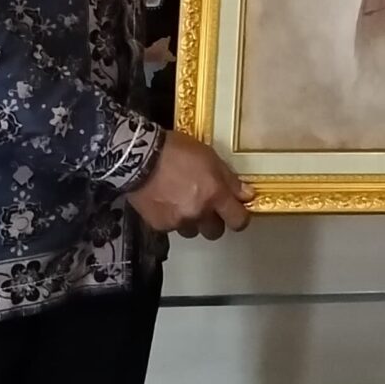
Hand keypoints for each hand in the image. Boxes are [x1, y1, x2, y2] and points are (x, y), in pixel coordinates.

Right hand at [128, 132, 253, 240]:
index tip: (235, 212)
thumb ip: (229, 180)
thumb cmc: (176, 151)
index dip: (239, 218)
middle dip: (212, 221)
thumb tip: (246, 195)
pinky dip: (171, 218)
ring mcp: (178, 222)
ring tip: (180, 201)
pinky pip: (172, 228)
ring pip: (192, 231)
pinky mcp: (159, 225)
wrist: (138, 158)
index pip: (238, 220)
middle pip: (215, 232)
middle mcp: (199, 213)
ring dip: (191, 221)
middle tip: (205, 205)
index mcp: (215, 195)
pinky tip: (164, 201)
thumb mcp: (209, 156)